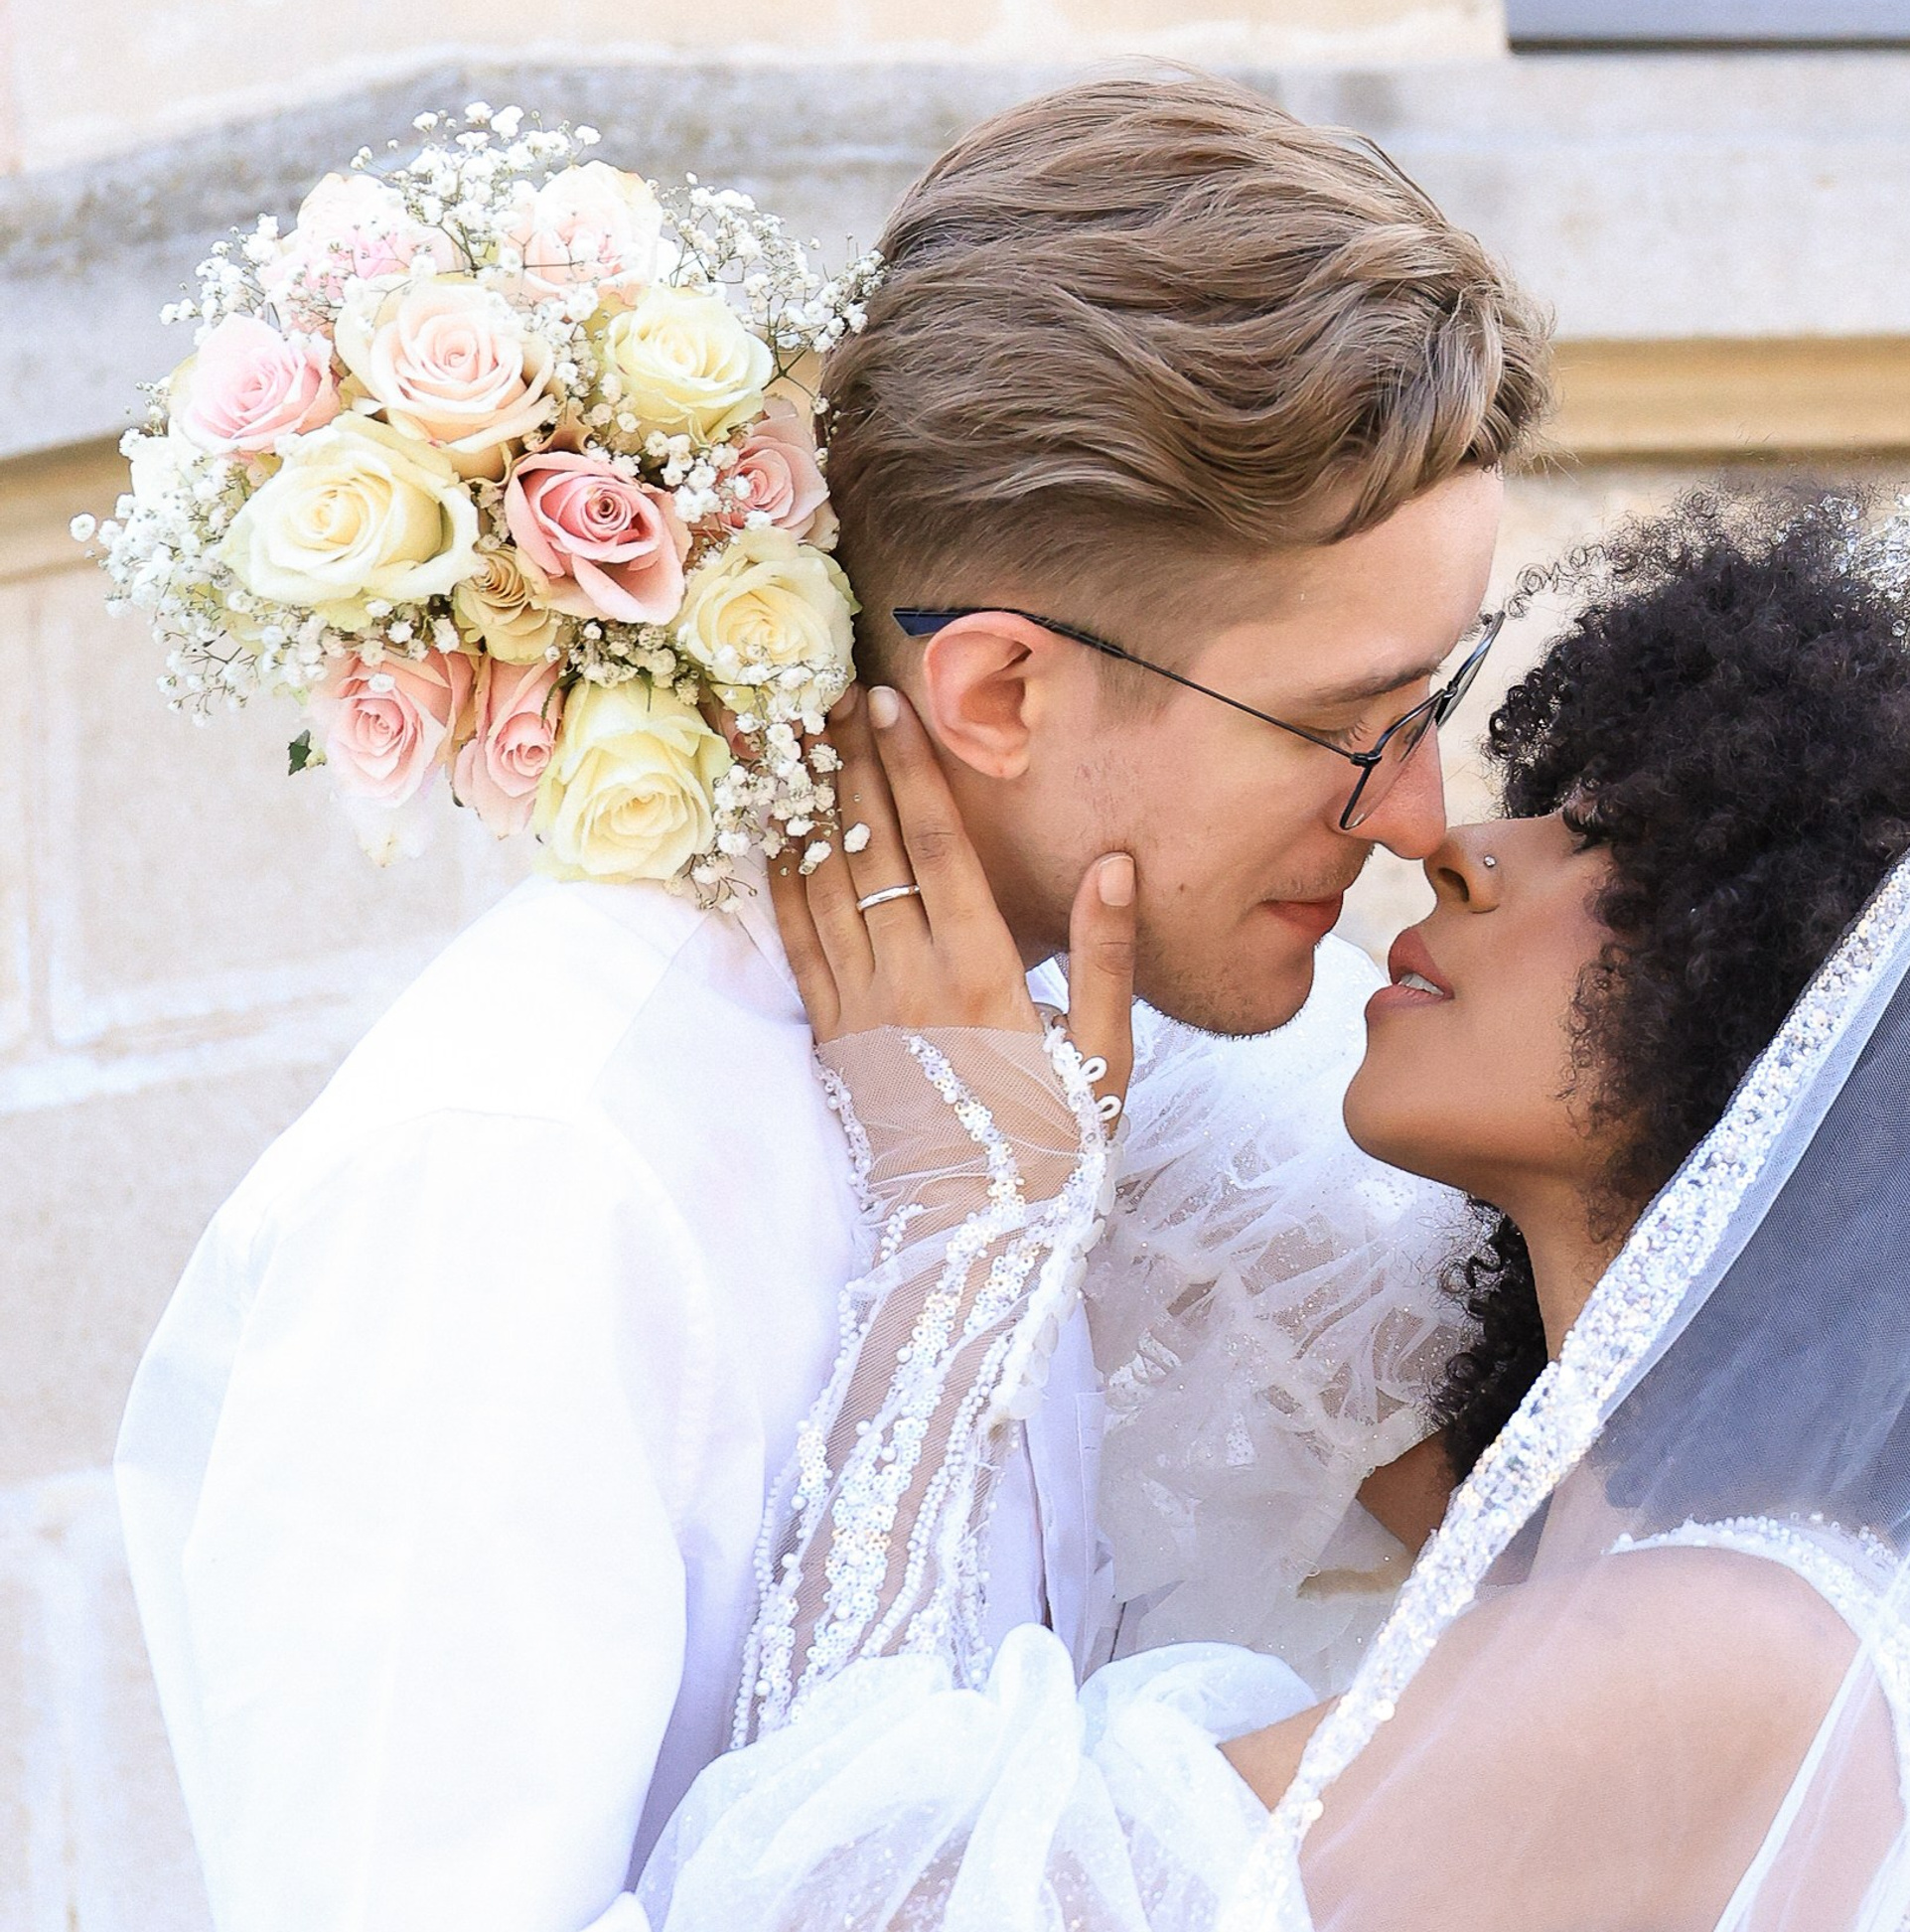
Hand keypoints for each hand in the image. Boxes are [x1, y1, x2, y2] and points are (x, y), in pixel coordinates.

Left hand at [771, 682, 1136, 1121]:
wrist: (975, 1238)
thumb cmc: (1053, 1151)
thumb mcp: (1106, 1059)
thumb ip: (1108, 958)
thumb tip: (1114, 867)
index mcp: (983, 975)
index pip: (936, 848)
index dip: (909, 771)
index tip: (888, 707)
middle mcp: (911, 980)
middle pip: (869, 849)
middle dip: (850, 765)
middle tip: (827, 694)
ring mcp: (861, 1008)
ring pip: (821, 885)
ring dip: (806, 807)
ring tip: (791, 742)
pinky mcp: (831, 1038)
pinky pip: (795, 944)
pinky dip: (779, 881)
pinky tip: (772, 836)